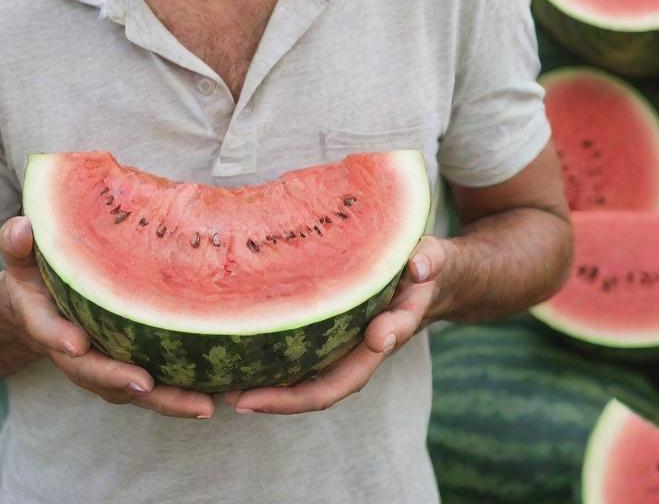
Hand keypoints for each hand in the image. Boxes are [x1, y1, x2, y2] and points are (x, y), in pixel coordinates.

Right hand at [0, 216, 215, 419]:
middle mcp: (73, 352)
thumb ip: (17, 244)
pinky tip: (217, 397)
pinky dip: (180, 395)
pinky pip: (153, 387)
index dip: (59, 337)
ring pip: (131, 390)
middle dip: (120, 381)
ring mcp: (102, 364)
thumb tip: (21, 227)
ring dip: (166, 401)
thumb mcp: (20, 256)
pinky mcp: (128, 366)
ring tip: (203, 405)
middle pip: (96, 374)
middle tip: (147, 385)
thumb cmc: (34, 276)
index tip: (76, 342)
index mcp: (44, 322)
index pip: (48, 331)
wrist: (37, 309)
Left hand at [223, 236, 449, 414]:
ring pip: (306, 377)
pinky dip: (273, 363)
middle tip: (237, 400)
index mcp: (386, 337)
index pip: (350, 375)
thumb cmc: (427, 266)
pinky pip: (301, 355)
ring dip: (269, 387)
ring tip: (225, 388)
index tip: (286, 390)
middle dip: (280, 399)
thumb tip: (418, 265)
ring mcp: (344, 343)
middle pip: (320, 388)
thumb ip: (429, 261)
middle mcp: (360, 349)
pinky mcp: (330, 330)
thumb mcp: (433, 259)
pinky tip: (238, 356)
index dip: (318, 386)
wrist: (429, 275)